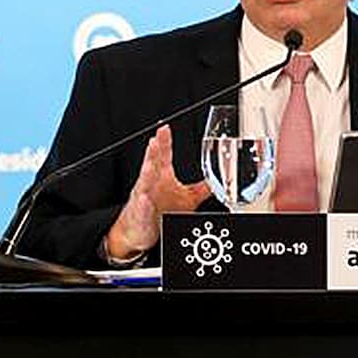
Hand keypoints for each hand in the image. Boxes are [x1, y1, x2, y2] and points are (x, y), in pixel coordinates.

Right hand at [105, 125, 211, 259]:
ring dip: (146, 173)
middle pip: (152, 164)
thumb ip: (202, 188)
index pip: (163, 155)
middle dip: (154, 152)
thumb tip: (218, 180)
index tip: (164, 128)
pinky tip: (144, 199)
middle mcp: (151, 184)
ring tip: (150, 164)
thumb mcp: (187, 198)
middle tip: (156, 139)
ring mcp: (144, 198)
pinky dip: (142, 204)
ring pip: (144, 183)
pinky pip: (141, 208)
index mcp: (162, 177)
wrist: (139, 230)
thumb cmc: (160, 210)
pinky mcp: (140, 214)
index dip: (164, 141)